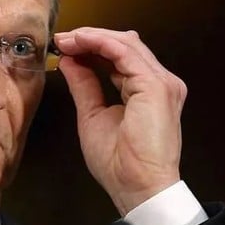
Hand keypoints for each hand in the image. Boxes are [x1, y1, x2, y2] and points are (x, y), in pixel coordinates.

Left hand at [54, 27, 186, 215]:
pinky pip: (126, 53)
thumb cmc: (120, 164)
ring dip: (93, 37)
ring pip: (126, 44)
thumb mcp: (93, 114)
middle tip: (63, 38)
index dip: (92, 47)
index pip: (120, 57)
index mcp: (146, 91)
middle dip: (90, 37)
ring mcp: (161, 83)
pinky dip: (101, 43)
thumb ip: (85, 85)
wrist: (137, 187)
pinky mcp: (156, 86)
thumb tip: (70, 62)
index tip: (65, 46)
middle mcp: (159, 83)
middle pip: (124, 45)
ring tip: (68, 39)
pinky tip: (81, 41)